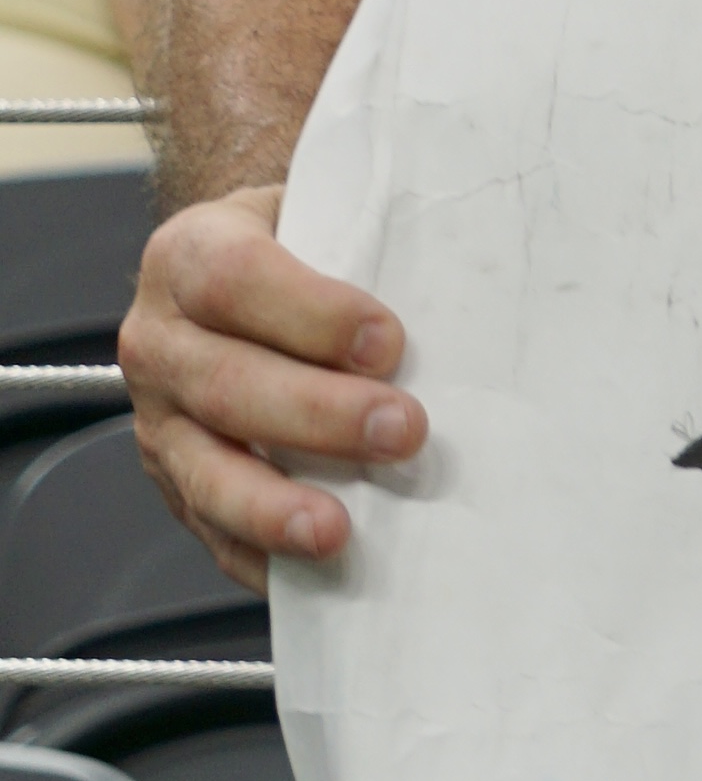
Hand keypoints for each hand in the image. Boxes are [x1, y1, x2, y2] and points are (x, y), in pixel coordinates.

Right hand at [120, 183, 424, 595]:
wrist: (227, 273)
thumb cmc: (293, 245)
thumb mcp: (312, 213)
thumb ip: (362, 242)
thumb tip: (462, 290)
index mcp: (188, 255)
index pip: (237, 280)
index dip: (313, 314)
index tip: (388, 341)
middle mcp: (160, 341)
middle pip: (227, 384)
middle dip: (319, 415)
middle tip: (404, 431)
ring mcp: (159, 422)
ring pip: (207, 470)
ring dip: (276, 506)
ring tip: (337, 530)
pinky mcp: (175, 484)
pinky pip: (211, 531)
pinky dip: (263, 555)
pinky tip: (313, 567)